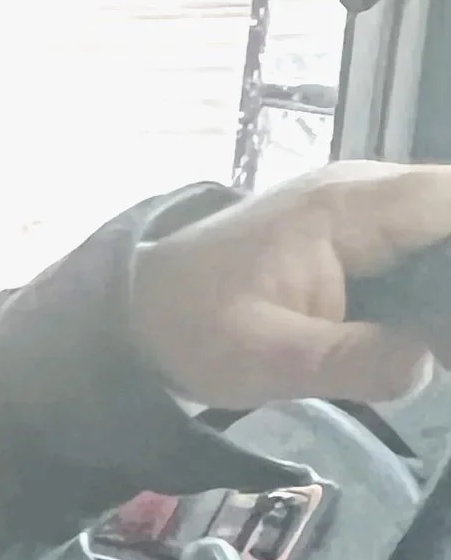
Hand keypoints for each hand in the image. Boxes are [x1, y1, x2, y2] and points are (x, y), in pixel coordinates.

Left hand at [131, 160, 450, 409]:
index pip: (450, 200)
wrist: (139, 315)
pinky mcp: (360, 241)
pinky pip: (421, 256)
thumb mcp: (267, 360)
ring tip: (438, 356)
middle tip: (444, 350)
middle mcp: (366, 194)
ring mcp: (365, 213)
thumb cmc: (194, 329)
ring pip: (442, 240)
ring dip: (445, 298)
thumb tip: (426, 365)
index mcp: (346, 207)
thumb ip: (351, 362)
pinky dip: (434, 300)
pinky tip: (434, 351)